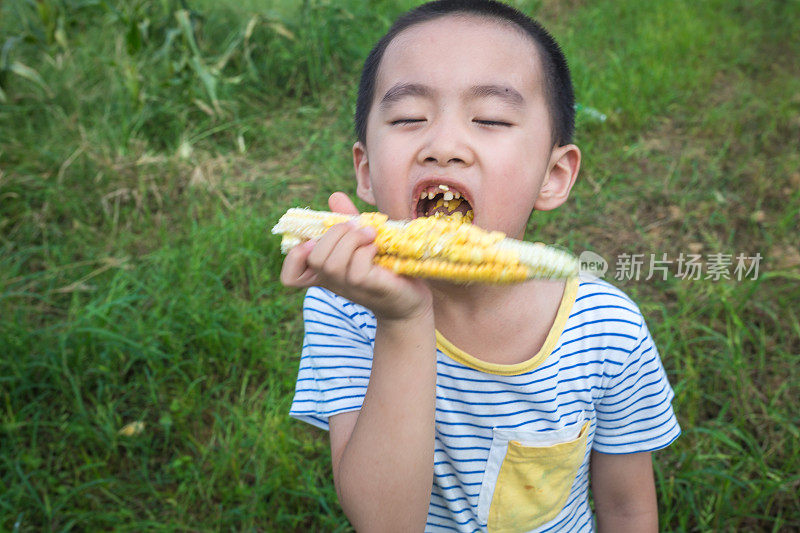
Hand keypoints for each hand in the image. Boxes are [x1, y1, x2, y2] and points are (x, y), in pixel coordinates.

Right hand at [280, 192, 432, 320]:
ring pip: (331, 262)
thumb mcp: (362, 242)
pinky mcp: (366, 286)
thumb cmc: (385, 268)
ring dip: (351, 239)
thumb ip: (347, 222)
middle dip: (334, 234)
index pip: (290, 277)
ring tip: (370, 234)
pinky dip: (366, 249)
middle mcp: (332, 282)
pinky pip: (356, 267)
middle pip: (313, 257)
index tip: (315, 242)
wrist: (410, 299)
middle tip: (357, 227)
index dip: (294, 258)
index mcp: (325, 272)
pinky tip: (377, 247)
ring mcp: (348, 286)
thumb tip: (334, 197)